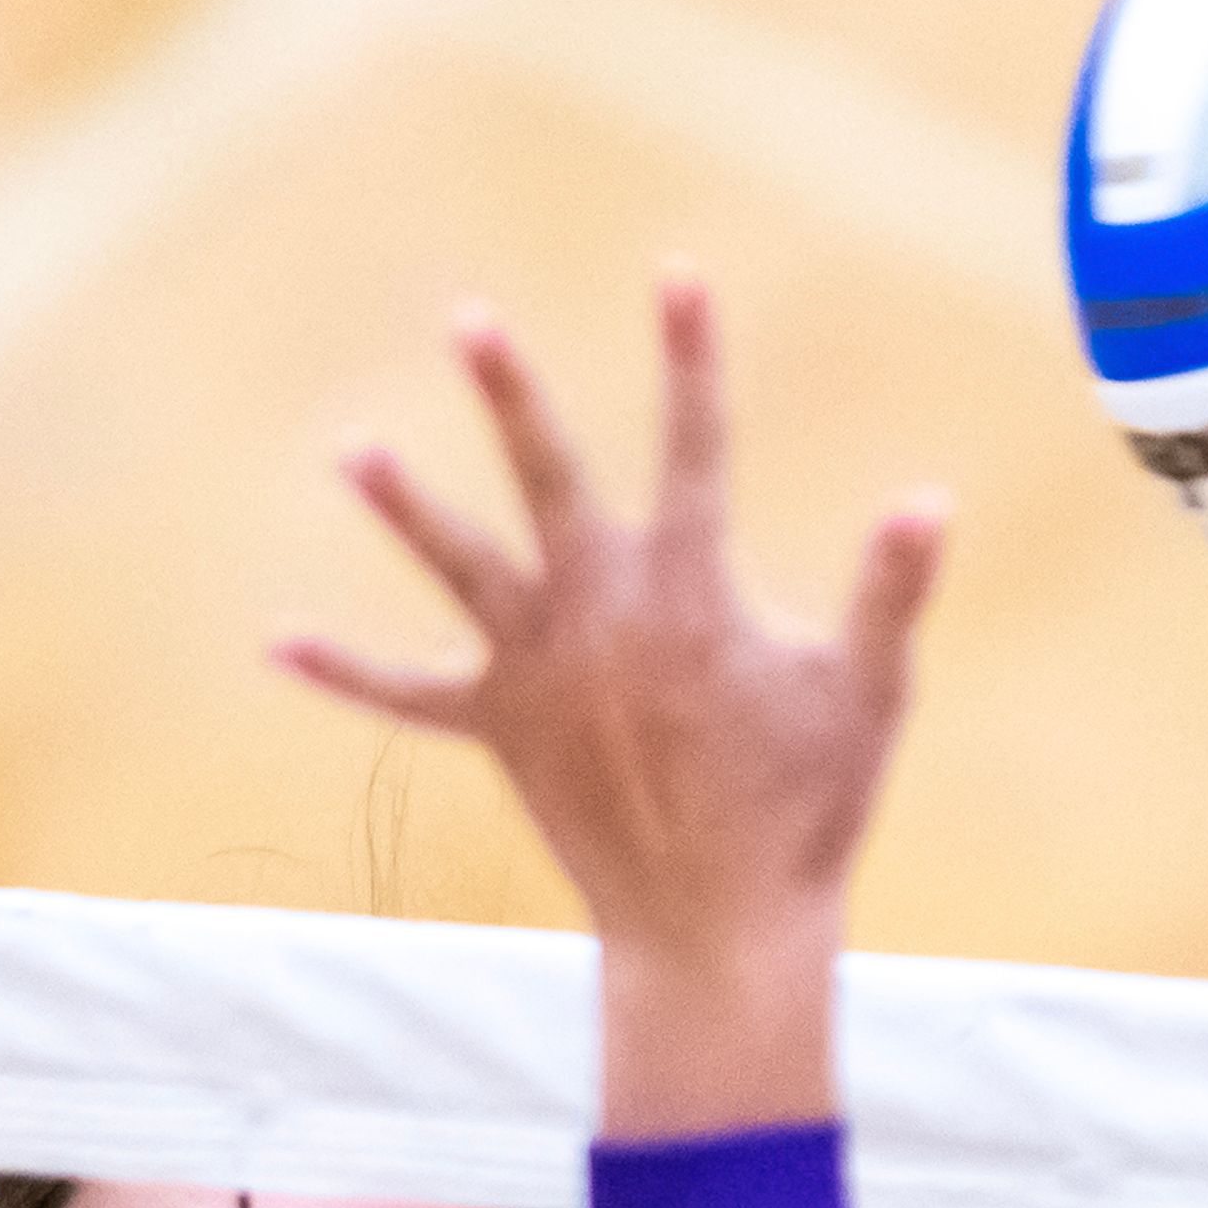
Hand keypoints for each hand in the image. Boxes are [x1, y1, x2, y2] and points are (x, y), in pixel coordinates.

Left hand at [278, 273, 946, 1126]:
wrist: (717, 933)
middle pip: (548, 484)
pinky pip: (412, 699)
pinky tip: (280, 645)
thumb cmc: (807, 815)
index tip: (677, 274)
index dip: (690, 359)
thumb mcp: (867, 699)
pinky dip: (348, 674)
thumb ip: (890, 594)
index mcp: (691, 598)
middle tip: (470, 322)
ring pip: (464, 573)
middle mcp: (601, 621)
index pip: (694, 451)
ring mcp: (541, 678)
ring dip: (408, 512)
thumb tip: (928, 501)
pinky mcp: (502, 734)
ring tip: (353, 454)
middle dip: (513, 398)